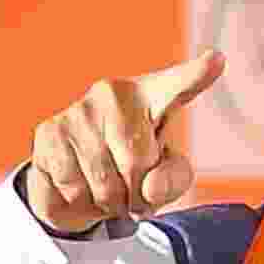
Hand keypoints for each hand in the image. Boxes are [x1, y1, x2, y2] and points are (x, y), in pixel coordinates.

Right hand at [26, 49, 224, 233]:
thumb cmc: (133, 170)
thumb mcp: (168, 177)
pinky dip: (78, 201)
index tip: (216, 61)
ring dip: (107, 202)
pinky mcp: (47, 134)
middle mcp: (112, 94)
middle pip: (136, 164)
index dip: (196, 75)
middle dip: (136, 195)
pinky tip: (80, 186)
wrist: (78, 181)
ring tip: (107, 189)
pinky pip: (70, 187)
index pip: (177, 86)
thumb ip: (173, 180)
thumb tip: (150, 188)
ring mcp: (76, 111)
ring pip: (101, 182)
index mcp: (152, 95)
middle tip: (131, 191)